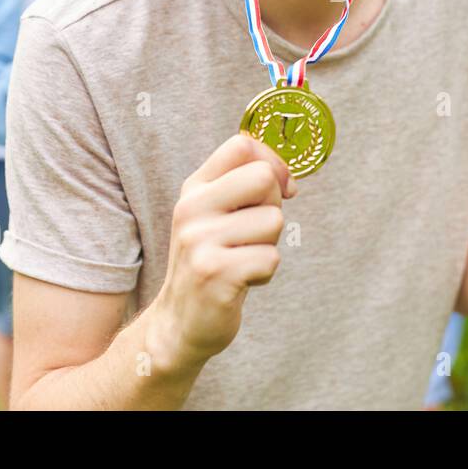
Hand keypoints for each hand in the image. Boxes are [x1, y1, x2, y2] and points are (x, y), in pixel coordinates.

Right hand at [147, 134, 296, 371]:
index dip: (272, 162)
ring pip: (273, 221)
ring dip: (269, 245)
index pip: (241, 146)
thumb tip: (287, 176)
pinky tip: (241, 281)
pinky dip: (265, 273)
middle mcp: (192, 209)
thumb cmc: (211, 261)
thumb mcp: (214, 215)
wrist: (179, 323)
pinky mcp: (216, 273)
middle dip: (273, 206)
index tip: (278, 188)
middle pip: (264, 178)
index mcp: (194, 189)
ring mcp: (200, 241)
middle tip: (253, 234)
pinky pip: (270, 259)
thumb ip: (242, 186)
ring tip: (242, 260)